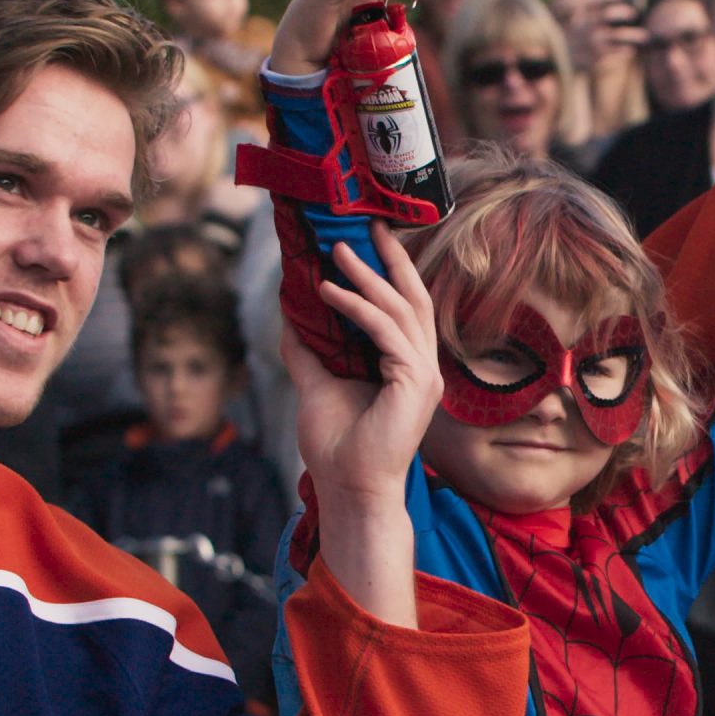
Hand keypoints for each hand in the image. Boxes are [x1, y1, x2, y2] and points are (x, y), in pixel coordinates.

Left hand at [279, 223, 443, 514]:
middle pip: (414, 298)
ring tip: (337, 253)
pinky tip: (328, 292)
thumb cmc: (339, 447)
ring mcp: (424, 374)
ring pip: (401, 309)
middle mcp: (423, 366)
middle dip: (392, 260)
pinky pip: (386, 331)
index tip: (367, 241)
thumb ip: (307, 350)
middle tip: (369, 226)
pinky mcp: (415, 382)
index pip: (404, 308)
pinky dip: (357, 307)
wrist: (349, 489)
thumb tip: (290, 313)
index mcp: (407, 366)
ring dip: (368, 277)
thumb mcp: (315, 385)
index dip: (389, 273)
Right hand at [566, 0, 646, 72]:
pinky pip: (609, 53)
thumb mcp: (597, 15)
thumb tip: (639, 1)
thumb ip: (614, 8)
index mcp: (585, 10)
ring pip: (609, 37)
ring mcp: (587, 42)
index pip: (596, 1)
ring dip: (629, 35)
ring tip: (645, 36)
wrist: (572, 52)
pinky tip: (631, 49)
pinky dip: (621, 50)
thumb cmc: (594, 27)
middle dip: (618, 13)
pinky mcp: (591, 57)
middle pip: (602, 16)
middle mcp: (584, 25)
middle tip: (633, 13)